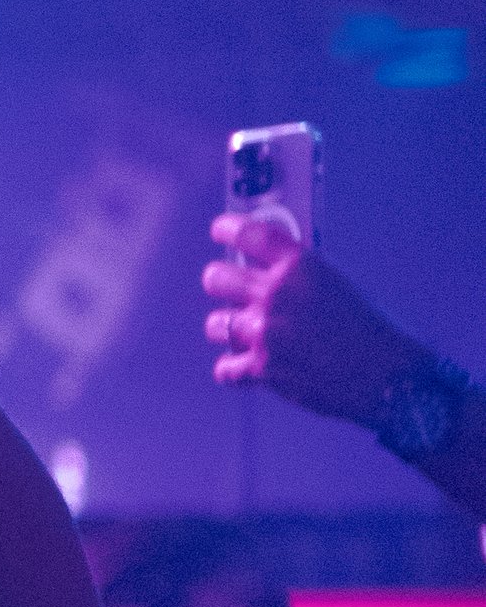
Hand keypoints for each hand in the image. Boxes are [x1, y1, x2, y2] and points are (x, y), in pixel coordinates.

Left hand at [203, 214, 427, 422]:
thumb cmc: (375, 331)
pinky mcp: (262, 369)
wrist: (390, 377)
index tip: (220, 231)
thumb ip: (301, 275)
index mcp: (300, 266)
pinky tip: (247, 367)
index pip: (248, 234)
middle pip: (216, 277)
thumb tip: (273, 270)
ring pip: (215, 323)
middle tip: (233, 291)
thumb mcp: (340, 283)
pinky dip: (235, 370)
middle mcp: (276, 294)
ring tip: (249, 334)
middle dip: (223, 283)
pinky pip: (225, 368)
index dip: (227, 229)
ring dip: (228, 328)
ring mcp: (265, 332)